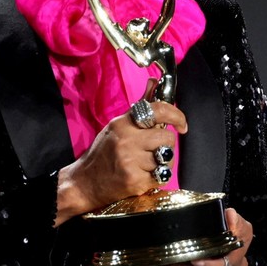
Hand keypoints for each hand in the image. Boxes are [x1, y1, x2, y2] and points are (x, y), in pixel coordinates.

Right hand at [55, 101, 187, 224]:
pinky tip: (144, 175)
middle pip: (167, 138)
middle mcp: (126, 141)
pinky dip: (157, 177)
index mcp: (122, 124)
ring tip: (148, 164)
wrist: (84, 183)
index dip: (176, 115)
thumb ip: (139, 108)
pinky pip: (162, 176)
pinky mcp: (135, 181)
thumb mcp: (117, 126)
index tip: (182, 124)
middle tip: (155, 149)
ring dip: (163, 162)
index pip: (157, 110)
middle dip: (166, 144)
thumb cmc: (102, 153)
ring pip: (167, 158)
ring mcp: (130, 162)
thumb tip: (154, 82)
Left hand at [134, 208, 252, 265]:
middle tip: (151, 259)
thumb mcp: (243, 235)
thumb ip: (237, 225)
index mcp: (218, 263)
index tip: (197, 259)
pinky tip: (132, 262)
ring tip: (134, 262)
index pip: (212, 265)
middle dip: (168, 265)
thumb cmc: (234, 249)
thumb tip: (228, 213)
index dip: (205, 263)